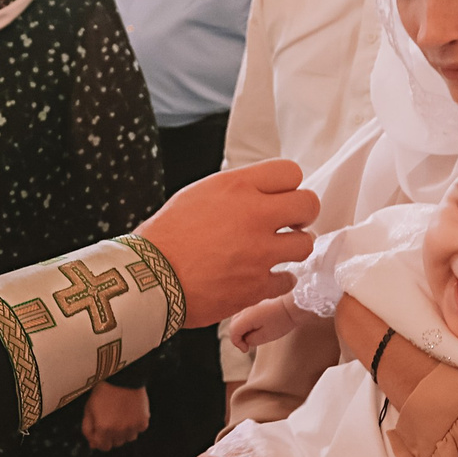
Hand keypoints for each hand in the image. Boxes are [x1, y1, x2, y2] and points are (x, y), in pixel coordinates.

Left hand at [81, 380, 148, 450]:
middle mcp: (118, 431)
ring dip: (124, 431)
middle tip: (111, 420)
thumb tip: (92, 445)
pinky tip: (130, 413)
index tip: (101, 431)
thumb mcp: (89, 408)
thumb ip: (88, 428)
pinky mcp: (143, 421)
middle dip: (112, 435)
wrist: (123, 377)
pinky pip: (138, 430)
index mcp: (103, 429)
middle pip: (116, 443)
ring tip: (121, 416)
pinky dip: (135, 424)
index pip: (103, 447)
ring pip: (128, 438)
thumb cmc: (103, 391)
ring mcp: (132, 427)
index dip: (101, 440)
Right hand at [137, 159, 318, 327]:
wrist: (149, 279)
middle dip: (301, 214)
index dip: (287, 186)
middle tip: (287, 224)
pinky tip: (262, 278)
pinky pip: (288, 280)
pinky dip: (277, 280)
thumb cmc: (164, 237)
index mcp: (237, 187)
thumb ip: (233, 191)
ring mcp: (260, 252)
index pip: (290, 172)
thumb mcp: (196, 195)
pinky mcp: (258, 285)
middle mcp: (254, 215)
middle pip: (309, 204)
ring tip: (275, 253)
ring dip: (292, 248)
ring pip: (305, 244)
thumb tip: (257, 193)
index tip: (280, 198)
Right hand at [228, 296, 312, 349]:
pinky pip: (246, 317)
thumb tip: (245, 340)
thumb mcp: (265, 336)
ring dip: (242, 331)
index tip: (246, 350)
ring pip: (238, 320)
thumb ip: (251, 339)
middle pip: (233, 325)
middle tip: (247, 346)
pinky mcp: (257, 308)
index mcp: (247, 317)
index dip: (237, 343)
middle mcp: (247, 311)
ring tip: (252, 339)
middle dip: (237, 337)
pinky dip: (247, 326)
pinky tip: (257, 331)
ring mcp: (252, 308)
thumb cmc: (281, 322)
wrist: (292, 308)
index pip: (233, 331)